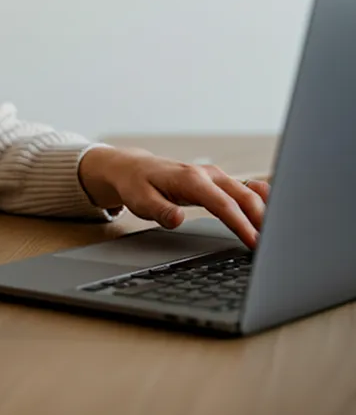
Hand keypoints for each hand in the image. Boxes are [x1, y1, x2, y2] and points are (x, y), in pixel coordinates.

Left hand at [78, 145, 270, 249]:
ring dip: (265, 212)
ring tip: (280, 236)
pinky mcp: (218, 182)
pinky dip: (260, 202)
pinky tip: (274, 213)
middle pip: (244, 196)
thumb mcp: (140, 201)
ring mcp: (215, 176)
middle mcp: (207, 174)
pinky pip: (244, 191)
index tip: (255, 242)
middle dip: (262, 219)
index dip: (241, 223)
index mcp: (190, 179)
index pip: (223, 204)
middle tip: (275, 246)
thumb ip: (159, 211)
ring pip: (248, 193)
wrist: (134, 169)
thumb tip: (177, 219)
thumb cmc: (138, 185)